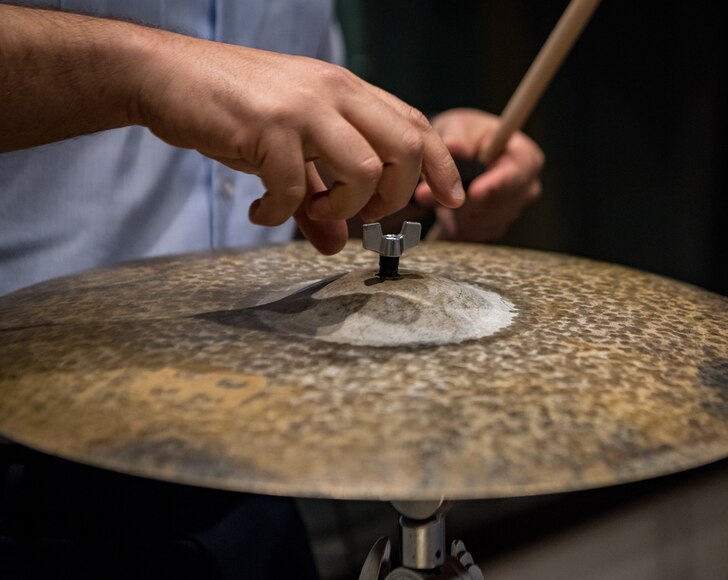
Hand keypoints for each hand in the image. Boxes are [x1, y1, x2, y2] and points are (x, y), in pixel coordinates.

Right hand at [133, 39, 464, 253]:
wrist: (166, 75)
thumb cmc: (232, 109)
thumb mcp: (286, 151)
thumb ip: (318, 199)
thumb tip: (337, 245)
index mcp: (346, 90)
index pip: (415, 124)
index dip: (441, 165)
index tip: (450, 199)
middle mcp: (334, 92)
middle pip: (406, 149)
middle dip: (396, 198)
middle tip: (363, 216)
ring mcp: (303, 107)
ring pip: (365, 171)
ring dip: (343, 208)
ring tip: (309, 210)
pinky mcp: (268, 126)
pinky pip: (296, 189)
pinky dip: (280, 214)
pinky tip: (260, 212)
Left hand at [414, 108, 543, 240]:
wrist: (457, 156)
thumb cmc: (464, 136)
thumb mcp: (458, 126)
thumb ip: (456, 136)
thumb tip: (453, 146)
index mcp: (525, 157)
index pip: (518, 175)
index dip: (496, 185)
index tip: (474, 191)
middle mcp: (525, 188)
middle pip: (497, 205)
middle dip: (462, 201)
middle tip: (425, 193)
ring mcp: (511, 211)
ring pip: (480, 222)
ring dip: (453, 212)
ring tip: (434, 194)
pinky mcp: (493, 228)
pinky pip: (470, 233)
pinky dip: (452, 222)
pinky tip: (445, 208)